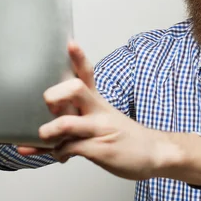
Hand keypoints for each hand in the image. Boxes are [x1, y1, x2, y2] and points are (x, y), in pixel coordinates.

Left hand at [17, 42, 163, 180]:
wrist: (155, 153)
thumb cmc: (126, 136)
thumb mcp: (106, 116)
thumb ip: (80, 115)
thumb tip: (52, 119)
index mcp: (98, 101)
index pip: (87, 73)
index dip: (78, 58)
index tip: (71, 44)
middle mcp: (99, 111)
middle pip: (75, 89)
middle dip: (54, 95)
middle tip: (48, 106)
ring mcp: (99, 129)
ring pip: (67, 123)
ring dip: (49, 131)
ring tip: (44, 136)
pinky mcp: (99, 149)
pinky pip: (70, 147)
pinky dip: (59, 153)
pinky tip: (61, 156)